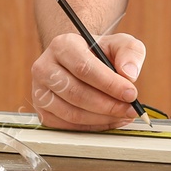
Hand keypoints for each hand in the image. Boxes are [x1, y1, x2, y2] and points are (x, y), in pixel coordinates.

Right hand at [31, 31, 146, 129]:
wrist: (79, 61)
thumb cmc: (100, 52)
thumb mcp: (120, 43)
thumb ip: (130, 52)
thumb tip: (129, 74)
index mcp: (62, 45)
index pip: (83, 68)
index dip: (109, 84)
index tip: (131, 94)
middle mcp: (45, 67)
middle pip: (76, 93)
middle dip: (108, 105)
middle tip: (130, 109)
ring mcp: (39, 92)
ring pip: (71, 113)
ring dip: (102, 119)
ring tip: (123, 115)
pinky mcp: (42, 111)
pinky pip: (67, 126)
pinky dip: (92, 127)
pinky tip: (109, 120)